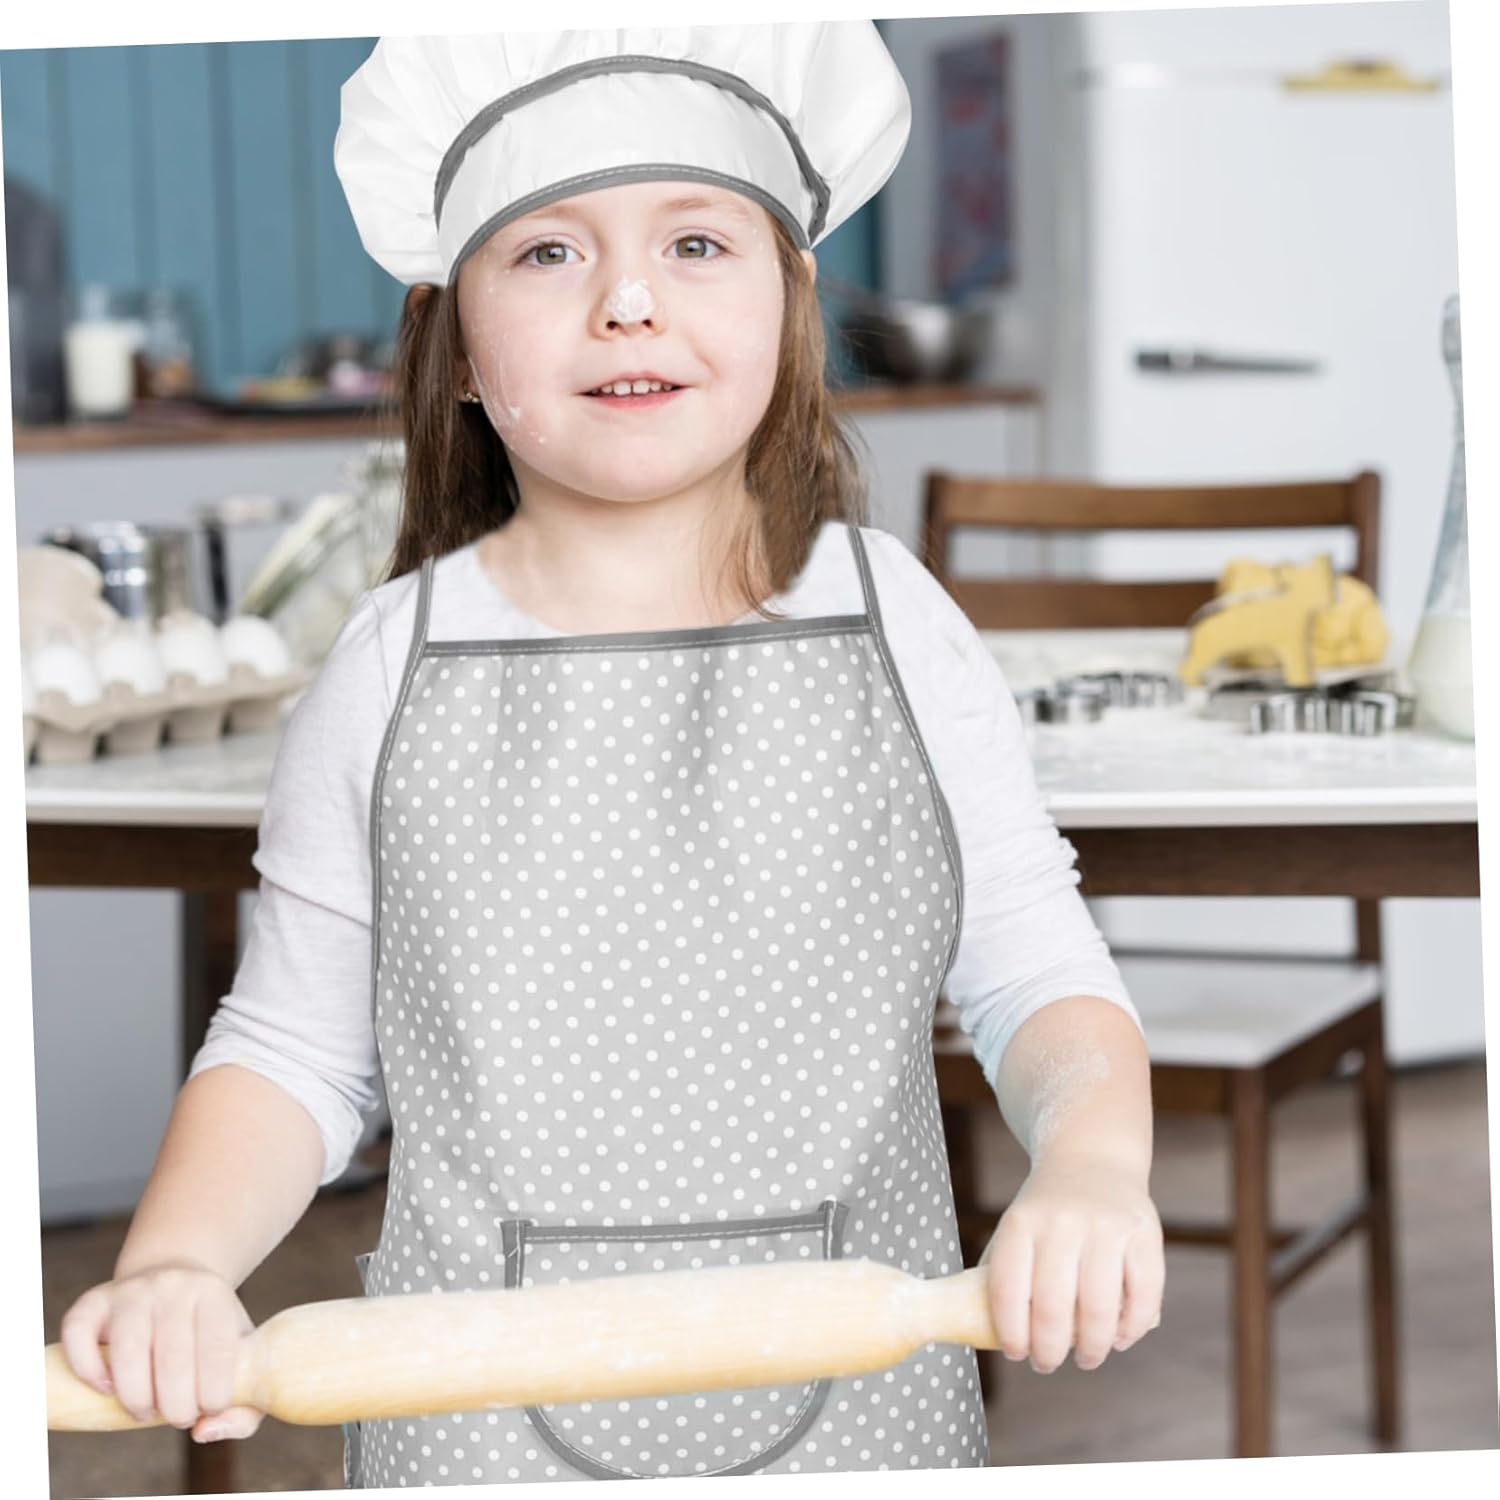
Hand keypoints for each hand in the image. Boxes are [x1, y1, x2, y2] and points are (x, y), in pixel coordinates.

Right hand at [58, 1260, 264, 1441]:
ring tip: (144, 1413)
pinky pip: (79, 1333)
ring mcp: (131, 1291)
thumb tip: (204, 1433)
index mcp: (214, 1294)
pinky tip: (106, 1388)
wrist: (174, 1277)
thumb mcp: (241, 1352)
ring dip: (135, 1395)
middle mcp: (172, 1286)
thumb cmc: (207, 1331)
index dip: (213, 1393)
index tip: (210, 1410)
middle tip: (179, 1418)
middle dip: (175, 1404)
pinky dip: (87, 1368)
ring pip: (127, 1349)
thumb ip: (243, 1406)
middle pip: (172, 1355)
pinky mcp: (95, 1302)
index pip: (218, 1349)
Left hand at [979, 1156, 1163, 1372]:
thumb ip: (1002, 1272)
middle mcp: (1062, 1222)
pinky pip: (1143, 1295)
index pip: (1008, 1290)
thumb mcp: (1015, 1227)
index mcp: (1021, 1222)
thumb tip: (980, 1329)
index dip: (1011, 1332)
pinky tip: (1120, 1339)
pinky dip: (1131, 1327)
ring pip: (1100, 1307)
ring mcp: (1106, 1226)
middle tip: (1048, 1363)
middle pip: (1053, 1306)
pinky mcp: (1144, 1233)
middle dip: (1049, 1349)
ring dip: (1092, 1347)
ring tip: (1085, 1358)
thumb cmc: (1047, 1211)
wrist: (1092, 1158)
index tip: (1016, 1354)